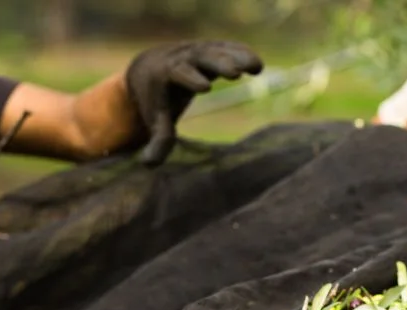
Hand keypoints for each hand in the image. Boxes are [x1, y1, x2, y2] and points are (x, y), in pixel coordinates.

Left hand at [126, 41, 262, 165]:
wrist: (149, 66)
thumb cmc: (155, 98)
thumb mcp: (155, 119)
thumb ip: (158, 140)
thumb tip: (148, 165)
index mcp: (165, 73)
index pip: (178, 72)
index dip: (191, 78)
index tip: (206, 88)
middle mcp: (182, 57)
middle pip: (201, 57)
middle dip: (218, 63)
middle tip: (236, 73)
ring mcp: (198, 50)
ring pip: (217, 50)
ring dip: (237, 57)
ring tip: (257, 67)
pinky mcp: (211, 49)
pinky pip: (227, 48)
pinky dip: (242, 53)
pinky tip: (257, 66)